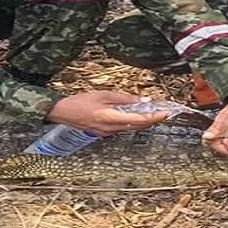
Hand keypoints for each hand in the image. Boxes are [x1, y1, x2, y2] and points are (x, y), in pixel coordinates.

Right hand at [47, 90, 166, 134]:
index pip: (140, 120)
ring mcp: (107, 133)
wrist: (62, 112)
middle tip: (164, 114)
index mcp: (112, 118)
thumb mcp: (103, 95)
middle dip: (152, 121)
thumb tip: (142, 100)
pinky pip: (122, 129)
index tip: (165, 113)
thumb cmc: (79, 102)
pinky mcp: (103, 133)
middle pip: (138, 127)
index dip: (155, 117)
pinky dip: (132, 123)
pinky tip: (134, 116)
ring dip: (143, 123)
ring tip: (152, 114)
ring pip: (131, 129)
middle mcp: (111, 129)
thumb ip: (124, 98)